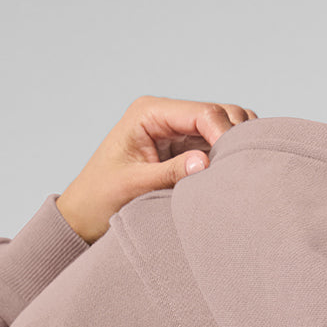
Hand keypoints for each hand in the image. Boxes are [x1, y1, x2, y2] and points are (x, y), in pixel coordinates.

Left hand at [55, 94, 257, 244]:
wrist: (85, 214)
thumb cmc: (101, 197)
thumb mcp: (135, 185)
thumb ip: (171, 173)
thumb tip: (206, 163)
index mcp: (149, 112)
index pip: (203, 112)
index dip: (224, 134)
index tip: (233, 164)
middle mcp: (166, 116)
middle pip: (220, 114)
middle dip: (235, 137)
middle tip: (241, 169)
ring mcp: (178, 132)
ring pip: (224, 128)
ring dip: (234, 147)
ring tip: (236, 174)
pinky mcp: (185, 151)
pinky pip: (216, 147)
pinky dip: (227, 158)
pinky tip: (230, 177)